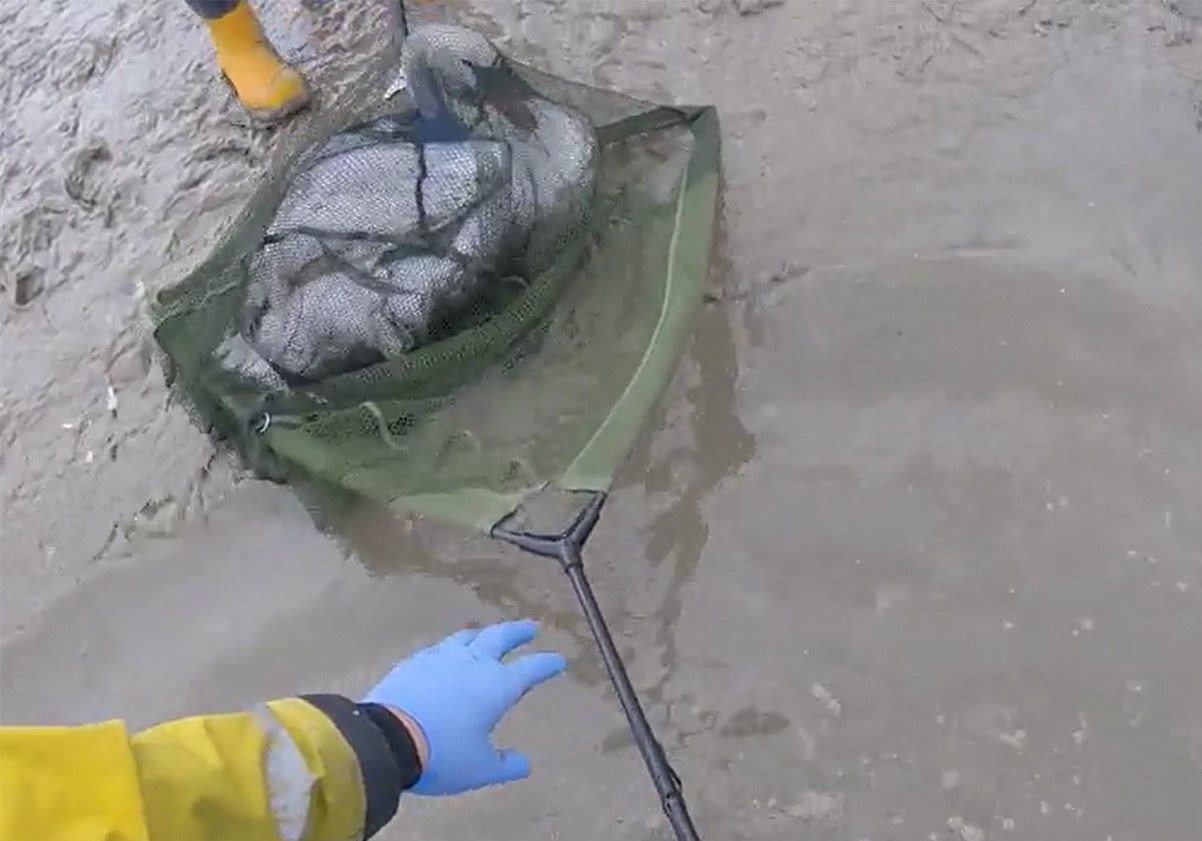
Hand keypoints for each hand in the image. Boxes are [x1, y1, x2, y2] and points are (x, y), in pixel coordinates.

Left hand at [364, 618, 566, 795]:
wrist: (387, 738)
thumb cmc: (442, 754)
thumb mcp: (480, 769)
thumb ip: (505, 765)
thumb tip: (524, 764)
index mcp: (497, 686)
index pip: (531, 669)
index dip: (546, 664)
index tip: (559, 659)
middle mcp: (473, 663)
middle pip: (500, 637)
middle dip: (518, 631)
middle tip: (530, 627)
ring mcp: (442, 658)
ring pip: (468, 636)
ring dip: (483, 634)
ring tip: (487, 634)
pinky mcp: (415, 661)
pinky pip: (440, 647)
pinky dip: (452, 647)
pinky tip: (447, 653)